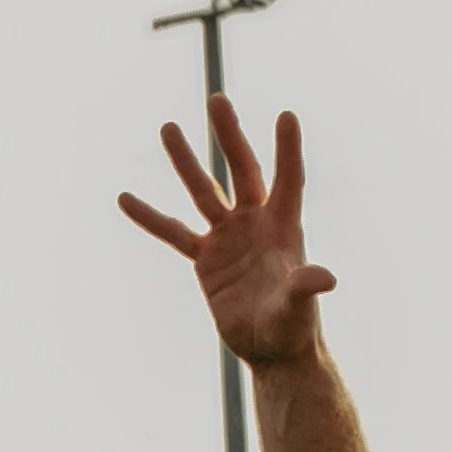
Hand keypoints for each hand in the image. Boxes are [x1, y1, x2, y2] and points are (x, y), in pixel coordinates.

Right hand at [119, 97, 335, 368]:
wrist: (272, 350)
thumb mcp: (298, 308)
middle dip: (230, 136)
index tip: (287, 115)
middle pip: (242, 170)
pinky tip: (125, 197)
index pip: (288, 180)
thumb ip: (305, 288)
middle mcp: (256, 224)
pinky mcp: (206, 259)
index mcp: (284, 228)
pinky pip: (173, 233)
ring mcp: (228, 237)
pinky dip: (150, 217)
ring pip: (203, 191)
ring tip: (168, 127)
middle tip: (217, 100)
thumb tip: (326, 278)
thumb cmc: (293, 329)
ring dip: (186, 161)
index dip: (288, 151)